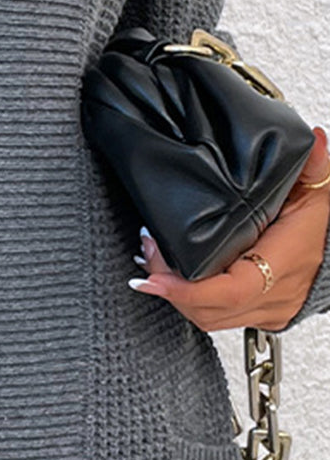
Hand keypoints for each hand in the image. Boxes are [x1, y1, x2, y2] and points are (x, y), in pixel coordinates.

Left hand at [130, 125, 329, 331]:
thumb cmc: (324, 228)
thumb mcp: (318, 192)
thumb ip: (313, 165)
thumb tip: (313, 140)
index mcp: (283, 263)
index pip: (231, 290)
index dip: (188, 290)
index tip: (154, 277)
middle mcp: (274, 294)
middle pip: (209, 310)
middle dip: (170, 287)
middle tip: (147, 254)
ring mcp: (266, 310)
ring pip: (209, 319)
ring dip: (177, 296)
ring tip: (152, 265)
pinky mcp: (259, 315)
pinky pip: (218, 318)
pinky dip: (192, 302)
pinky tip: (172, 281)